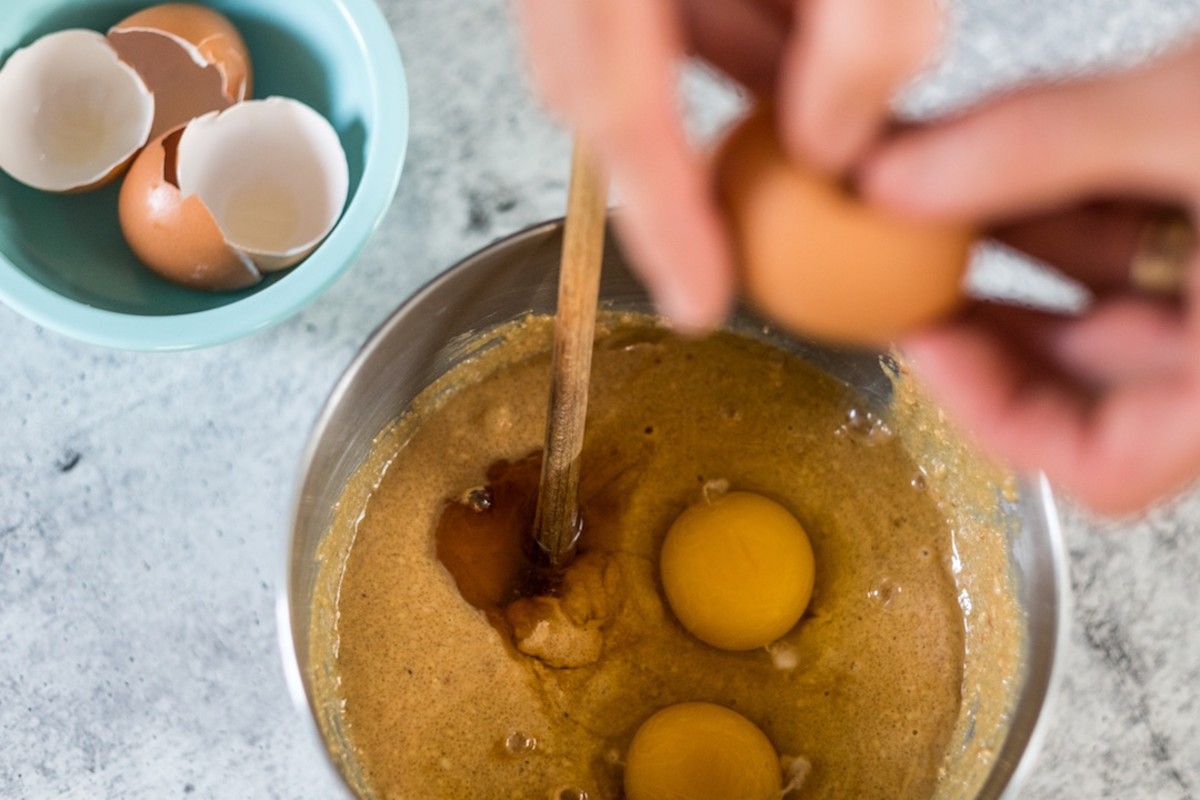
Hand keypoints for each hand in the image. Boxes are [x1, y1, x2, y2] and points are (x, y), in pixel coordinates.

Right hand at [512, 0, 940, 329]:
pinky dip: (707, 38)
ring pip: (622, 45)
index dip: (663, 221)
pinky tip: (787, 53)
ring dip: (700, 101)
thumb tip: (840, 147)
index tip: (701, 303)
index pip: (619, 109)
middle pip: (594, 91)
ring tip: (792, 144)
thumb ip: (863, 33)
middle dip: (668, 174)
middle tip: (738, 236)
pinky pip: (642, 3)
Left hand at [862, 42, 1199, 514]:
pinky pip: (1131, 242)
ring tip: (924, 201)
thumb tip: (894, 177)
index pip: (1105, 465)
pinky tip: (991, 158)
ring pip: (1101, 307)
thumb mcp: (1192, 115)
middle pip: (1086, 385)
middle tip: (899, 267)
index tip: (922, 336)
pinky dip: (1059, 205)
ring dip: (1007, 255)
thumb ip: (1037, 147)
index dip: (992, 414)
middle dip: (981, 322)